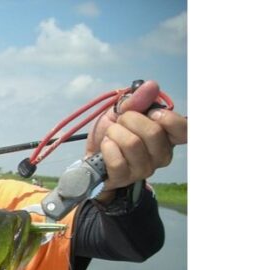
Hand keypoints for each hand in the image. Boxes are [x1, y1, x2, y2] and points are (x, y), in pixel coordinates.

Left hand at [85, 80, 186, 194]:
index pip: (185, 130)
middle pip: (153, 132)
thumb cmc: (112, 133)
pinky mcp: (125, 178)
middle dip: (129, 119)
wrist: (91, 156)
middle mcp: (161, 155)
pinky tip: (105, 147)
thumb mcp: (121, 111)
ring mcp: (144, 169)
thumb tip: (151, 85)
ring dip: (114, 133)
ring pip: (132, 144)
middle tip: (120, 123)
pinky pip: (117, 160)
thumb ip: (137, 100)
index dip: (167, 118)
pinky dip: (106, 147)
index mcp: (167, 137)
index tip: (150, 112)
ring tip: (110, 136)